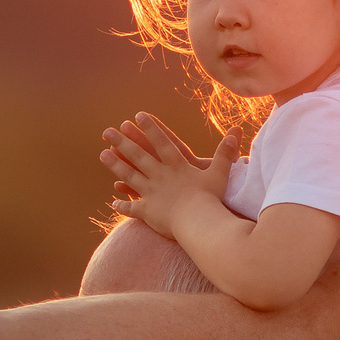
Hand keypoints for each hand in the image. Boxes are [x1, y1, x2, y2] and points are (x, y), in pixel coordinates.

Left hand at [101, 113, 230, 242]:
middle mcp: (160, 176)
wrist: (198, 223)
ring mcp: (151, 193)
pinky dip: (123, 204)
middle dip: (122, 142)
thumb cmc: (211, 198)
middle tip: (108, 131)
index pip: (161, 142)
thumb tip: (237, 131)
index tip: (137, 116)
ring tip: (102, 154)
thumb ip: (226, 153)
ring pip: (129, 176)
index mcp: (177, 166)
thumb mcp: (220, 173)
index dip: (150, 128)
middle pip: (138, 156)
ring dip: (115, 165)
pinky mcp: (148, 211)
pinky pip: (132, 208)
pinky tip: (113, 201)